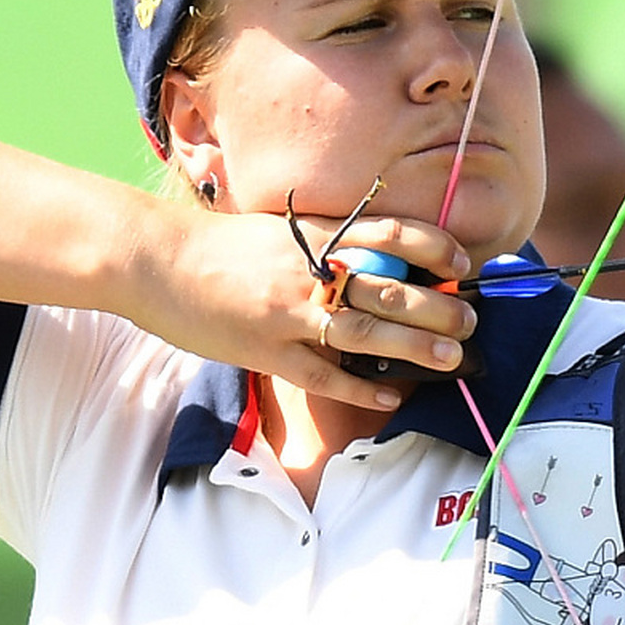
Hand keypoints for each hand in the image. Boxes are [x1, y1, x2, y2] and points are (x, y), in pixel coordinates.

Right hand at [139, 208, 475, 409]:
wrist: (153, 259)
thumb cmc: (222, 245)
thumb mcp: (283, 230)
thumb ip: (329, 242)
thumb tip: (385, 260)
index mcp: (315, 236)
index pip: (391, 235)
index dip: (434, 248)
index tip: (463, 263)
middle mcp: (307, 272)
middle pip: (388, 289)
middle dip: (438, 308)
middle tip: (471, 321)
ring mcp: (286, 313)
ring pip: (364, 332)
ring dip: (414, 347)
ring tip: (453, 358)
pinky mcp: (264, 350)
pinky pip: (321, 375)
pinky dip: (360, 386)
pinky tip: (392, 394)